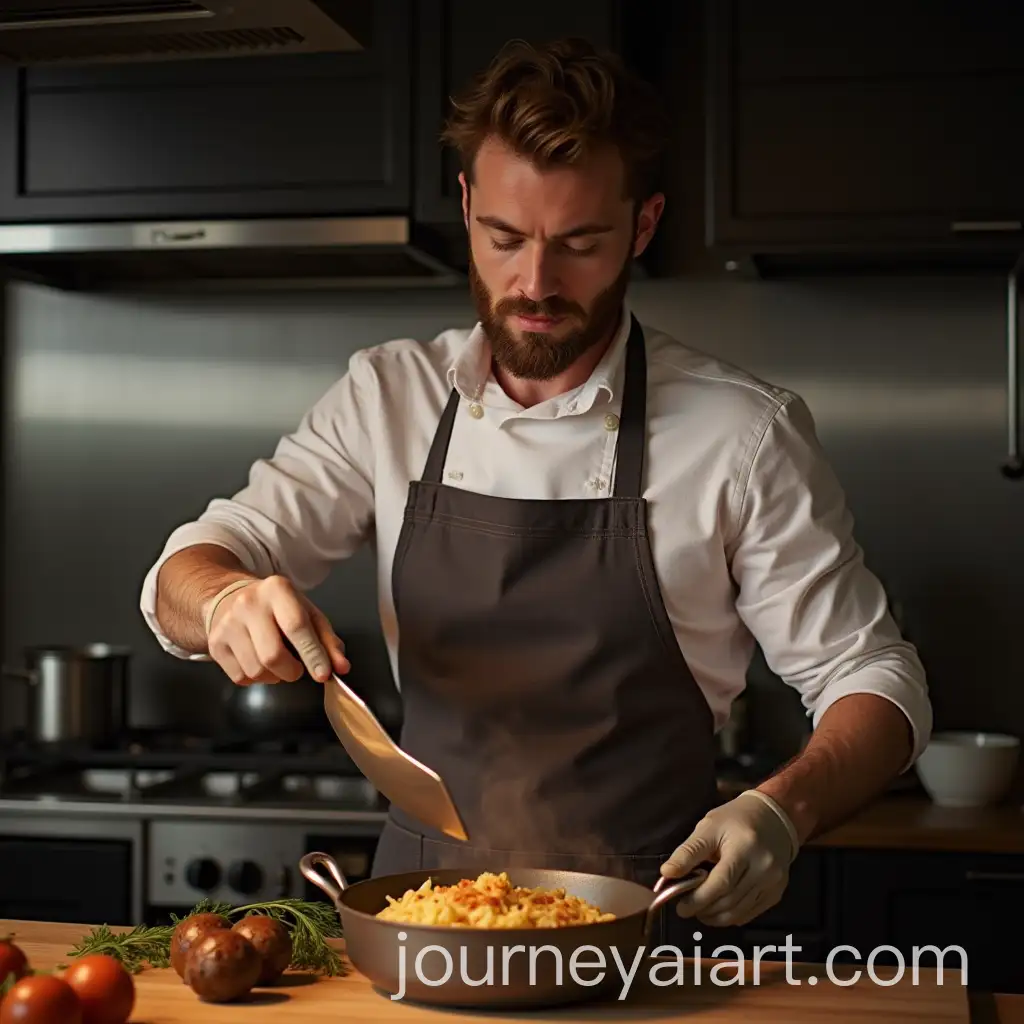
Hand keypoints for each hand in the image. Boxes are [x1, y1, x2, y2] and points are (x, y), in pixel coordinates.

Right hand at [204, 575, 349, 684]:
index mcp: (277, 589)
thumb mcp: (307, 613)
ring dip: (274, 676)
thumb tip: (341, 667)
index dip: (313, 655)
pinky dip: (256, 678)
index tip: (324, 675)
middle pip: (272, 655)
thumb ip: (328, 641)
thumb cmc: (277, 608)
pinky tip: (258, 662)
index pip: (297, 626)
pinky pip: (240, 677)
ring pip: (256, 671)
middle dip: (291, 671)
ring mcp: (227, 624)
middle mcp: (249, 604)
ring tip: (276, 661)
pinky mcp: (215, 644)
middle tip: (297, 668)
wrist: (230, 598)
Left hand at [659, 789, 799, 926]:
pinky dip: (731, 916)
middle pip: (729, 901)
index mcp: (744, 847)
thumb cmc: (736, 819)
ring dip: (716, 917)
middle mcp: (763, 868)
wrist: (774, 817)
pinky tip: (718, 909)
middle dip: (704, 909)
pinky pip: (751, 913)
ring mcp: (773, 882)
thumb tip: (666, 874)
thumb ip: (688, 852)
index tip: (680, 907)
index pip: (720, 883)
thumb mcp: (708, 827)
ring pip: (739, 912)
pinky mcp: (776, 892)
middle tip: (686, 909)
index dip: (698, 899)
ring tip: (700, 911)